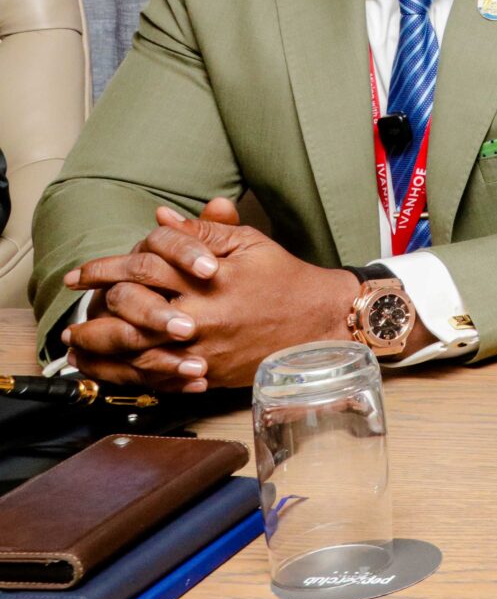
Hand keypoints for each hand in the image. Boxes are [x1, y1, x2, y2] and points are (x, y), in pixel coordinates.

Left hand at [63, 200, 358, 389]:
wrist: (322, 322)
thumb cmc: (286, 279)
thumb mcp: (249, 243)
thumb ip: (202, 232)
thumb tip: (159, 219)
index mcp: (207, 280)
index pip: (142, 269)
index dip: (104, 270)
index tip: (80, 275)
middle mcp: (200, 317)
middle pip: (130, 317)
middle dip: (93, 318)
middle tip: (71, 321)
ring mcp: (203, 350)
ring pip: (137, 353)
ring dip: (102, 352)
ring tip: (79, 349)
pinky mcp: (209, 374)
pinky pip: (160, 378)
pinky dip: (130, 375)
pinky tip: (113, 371)